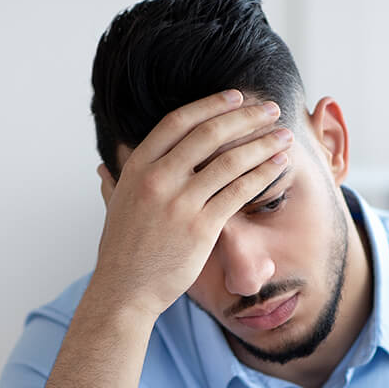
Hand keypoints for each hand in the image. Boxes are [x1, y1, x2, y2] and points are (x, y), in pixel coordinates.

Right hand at [92, 90, 292, 319]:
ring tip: (284, 136)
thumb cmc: (122, 252)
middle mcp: (157, 178)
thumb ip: (115, 183)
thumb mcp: (114, 208)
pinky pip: (239, 191)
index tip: (236, 97)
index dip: (210, 105)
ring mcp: (180, 202)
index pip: (177, 121)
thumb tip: (105, 168)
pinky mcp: (201, 226)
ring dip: (262, 144)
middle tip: (271, 109)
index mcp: (136, 167)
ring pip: (229, 161)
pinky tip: (278, 165)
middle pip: (208, 134)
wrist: (125, 290)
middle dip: (246, 117)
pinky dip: (262, 174)